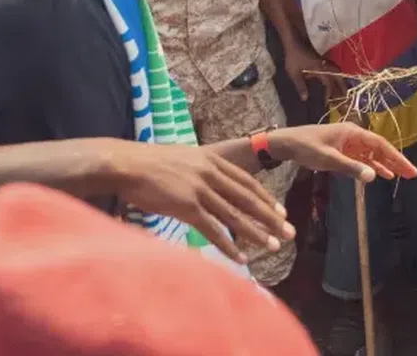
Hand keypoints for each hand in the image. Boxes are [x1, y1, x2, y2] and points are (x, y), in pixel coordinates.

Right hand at [115, 141, 293, 263]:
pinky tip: (241, 258)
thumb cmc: (150, 163)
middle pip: (248, 199)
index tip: (281, 211)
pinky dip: (229, 245)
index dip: (266, 198)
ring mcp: (200, 190)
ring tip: (273, 246)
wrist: (127, 164)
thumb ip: (202, 169)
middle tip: (289, 231)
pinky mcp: (187, 206)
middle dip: (271, 217)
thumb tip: (213, 181)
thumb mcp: (184, 158)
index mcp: (212, 160)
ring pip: (235, 216)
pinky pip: (213, 230)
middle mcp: (211, 173)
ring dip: (256, 233)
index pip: (247, 182)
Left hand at [270, 123, 416, 182]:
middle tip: (412, 174)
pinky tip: (380, 175)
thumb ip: (351, 168)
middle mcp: (354, 136)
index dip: (397, 157)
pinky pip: (362, 159)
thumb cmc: (306, 147)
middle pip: (380, 148)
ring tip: (401, 176)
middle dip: (396, 161)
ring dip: (386, 164)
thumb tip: (374, 176)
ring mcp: (348, 143)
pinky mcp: (342, 151)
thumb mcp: (329, 159)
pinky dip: (372, 166)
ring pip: (372, 154)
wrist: (287, 144)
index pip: (381, 145)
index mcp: (353, 132)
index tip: (410, 169)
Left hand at [283, 43, 339, 101]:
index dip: (328, 93)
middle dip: (342, 85)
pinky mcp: (322, 59)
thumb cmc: (294, 57)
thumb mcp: (294, 73)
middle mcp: (325, 65)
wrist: (294, 42)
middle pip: (338, 75)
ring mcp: (324, 62)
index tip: (326, 101)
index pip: (328, 83)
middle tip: (345, 94)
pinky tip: (331, 79)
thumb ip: (300, 86)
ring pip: (336, 71)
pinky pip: (332, 68)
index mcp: (320, 69)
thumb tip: (305, 98)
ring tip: (340, 88)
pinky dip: (335, 75)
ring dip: (340, 79)